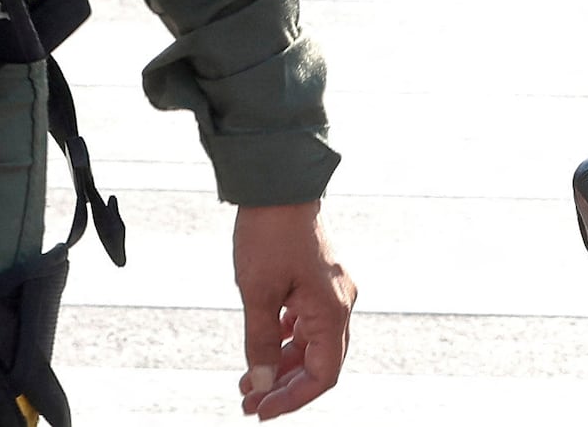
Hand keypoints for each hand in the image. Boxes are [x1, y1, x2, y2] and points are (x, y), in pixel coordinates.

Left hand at [232, 198, 355, 414]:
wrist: (277, 183)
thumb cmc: (268, 234)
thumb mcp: (258, 293)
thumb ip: (261, 342)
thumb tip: (260, 383)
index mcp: (332, 310)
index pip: (323, 375)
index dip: (293, 398)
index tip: (261, 410)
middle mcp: (339, 303)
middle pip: (319, 363)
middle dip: (284, 386)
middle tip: (248, 402)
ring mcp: (330, 290)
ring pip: (311, 343)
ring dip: (282, 365)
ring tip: (248, 381)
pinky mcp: (317, 280)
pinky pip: (307, 323)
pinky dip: (286, 340)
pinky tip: (264, 345)